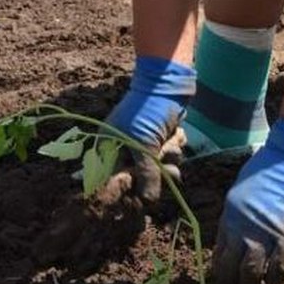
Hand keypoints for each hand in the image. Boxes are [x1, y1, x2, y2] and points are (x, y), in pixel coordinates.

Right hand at [104, 56, 195, 200]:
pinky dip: (174, 146)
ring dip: (167, 155)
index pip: (110, 178)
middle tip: (165, 160)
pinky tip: (174, 134)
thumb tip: (147, 201)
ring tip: (168, 139)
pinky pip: (168, 156)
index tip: (137, 199)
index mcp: (109, 146)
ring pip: (157, 167)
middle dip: (155, 170)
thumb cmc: (148, 109)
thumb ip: (146, 174)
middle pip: (138, 177)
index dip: (124, 189)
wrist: (169, 82)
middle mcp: (123, 147)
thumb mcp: (144, 144)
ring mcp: (142, 144)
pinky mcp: (159, 140)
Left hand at [210, 116, 283, 283]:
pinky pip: (278, 267)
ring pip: (251, 273)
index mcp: (230, 216)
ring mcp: (265, 235)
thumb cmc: (270, 167)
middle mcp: (243, 229)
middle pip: (229, 267)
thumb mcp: (242, 190)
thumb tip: (235, 236)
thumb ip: (237, 216)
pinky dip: (274, 279)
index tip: (218, 283)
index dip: (218, 272)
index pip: (218, 252)